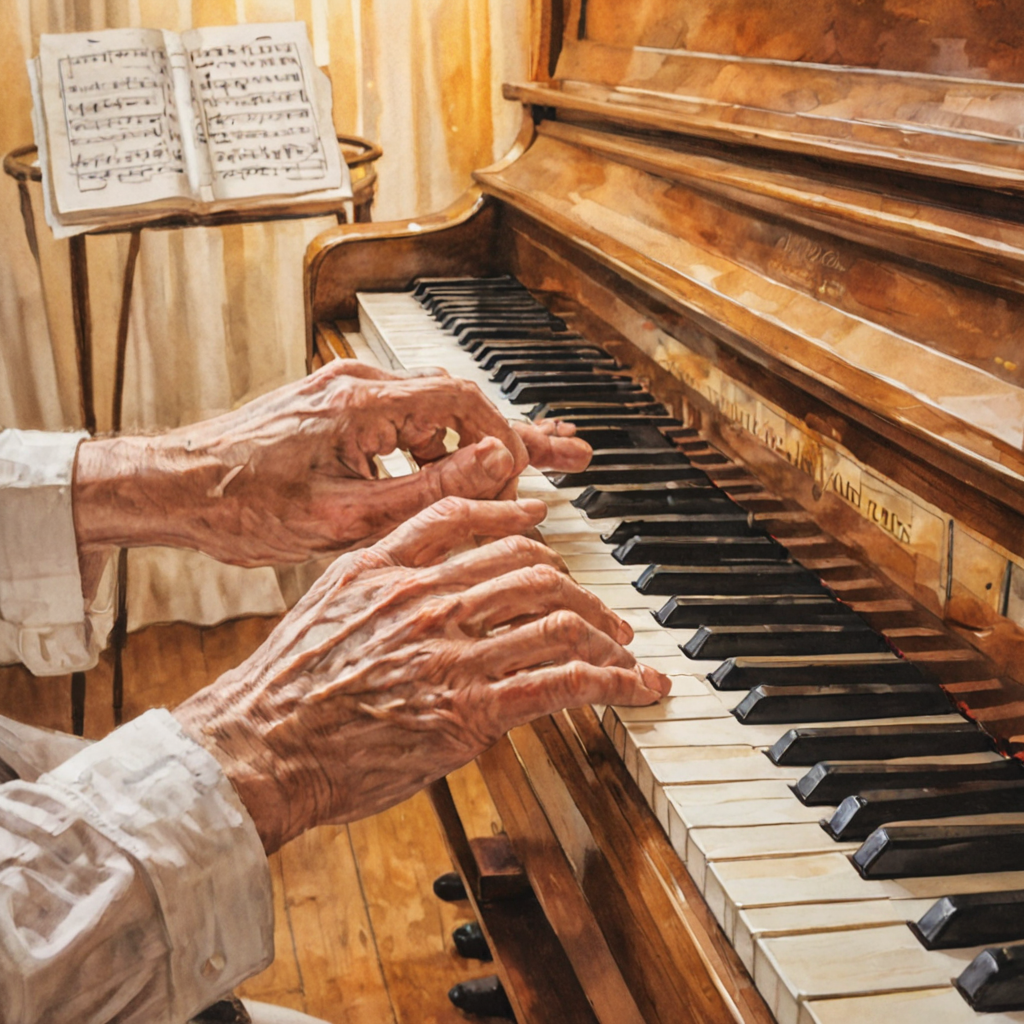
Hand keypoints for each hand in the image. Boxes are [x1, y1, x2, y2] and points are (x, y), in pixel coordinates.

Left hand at [72, 361, 590, 566]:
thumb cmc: (240, 505)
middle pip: (458, 402)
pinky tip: (452, 476)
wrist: (173, 488)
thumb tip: (495, 470)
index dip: (505, 439)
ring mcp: (344, 394)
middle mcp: (357, 386)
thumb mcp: (343, 515)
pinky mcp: (333, 411)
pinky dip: (433, 450)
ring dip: (473, 447)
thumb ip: (426, 491)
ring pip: (432, 415)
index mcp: (361, 404)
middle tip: (569, 451)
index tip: (525, 478)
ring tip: (522, 473)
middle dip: (515, 433)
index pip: (463, 403)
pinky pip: (401, 424)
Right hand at [172, 498, 669, 852]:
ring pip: (557, 621)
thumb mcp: (326, 596)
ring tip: (626, 653)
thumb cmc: (287, 682)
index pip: (476, 523)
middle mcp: (430, 601)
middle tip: (604, 614)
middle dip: (581, 590)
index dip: (521, 520)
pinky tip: (637, 688)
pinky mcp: (470, 710)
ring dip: (606, 635)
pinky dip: (612, 682)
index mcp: (394, 568)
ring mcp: (453, 654)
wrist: (260, 745)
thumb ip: (383, 562)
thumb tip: (429, 547)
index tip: (546, 525)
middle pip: (533, 571)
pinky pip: (561, 682)